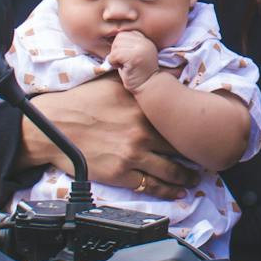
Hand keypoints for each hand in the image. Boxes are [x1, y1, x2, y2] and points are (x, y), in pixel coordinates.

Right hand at [16, 74, 196, 196]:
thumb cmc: (79, 102)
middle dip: (195, 152)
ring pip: (171, 169)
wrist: (52, 127)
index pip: (177, 116)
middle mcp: (143, 130)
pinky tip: (179, 192)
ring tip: (197, 178)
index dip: (193, 125)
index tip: (205, 129)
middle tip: (208, 156)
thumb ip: (139, 78)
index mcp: (143, 106)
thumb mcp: (113, 82)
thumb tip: (163, 69)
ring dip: (187, 175)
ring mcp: (133, 154)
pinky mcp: (121, 173)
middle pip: (179, 145)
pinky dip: (168, 190)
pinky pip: (151, 185)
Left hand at [106, 29, 160, 92]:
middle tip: (122, 62)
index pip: (124, 34)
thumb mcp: (135, 54)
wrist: (148, 86)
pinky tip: (121, 68)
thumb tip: (109, 38)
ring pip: (116, 46)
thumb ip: (127, 45)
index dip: (120, 46)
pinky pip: (114, 55)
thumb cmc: (137, 72)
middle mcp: (145, 42)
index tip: (125, 57)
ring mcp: (141, 49)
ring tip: (123, 65)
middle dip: (116, 50)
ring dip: (114, 57)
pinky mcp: (134, 58)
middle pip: (119, 38)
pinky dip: (113, 63)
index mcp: (145, 40)